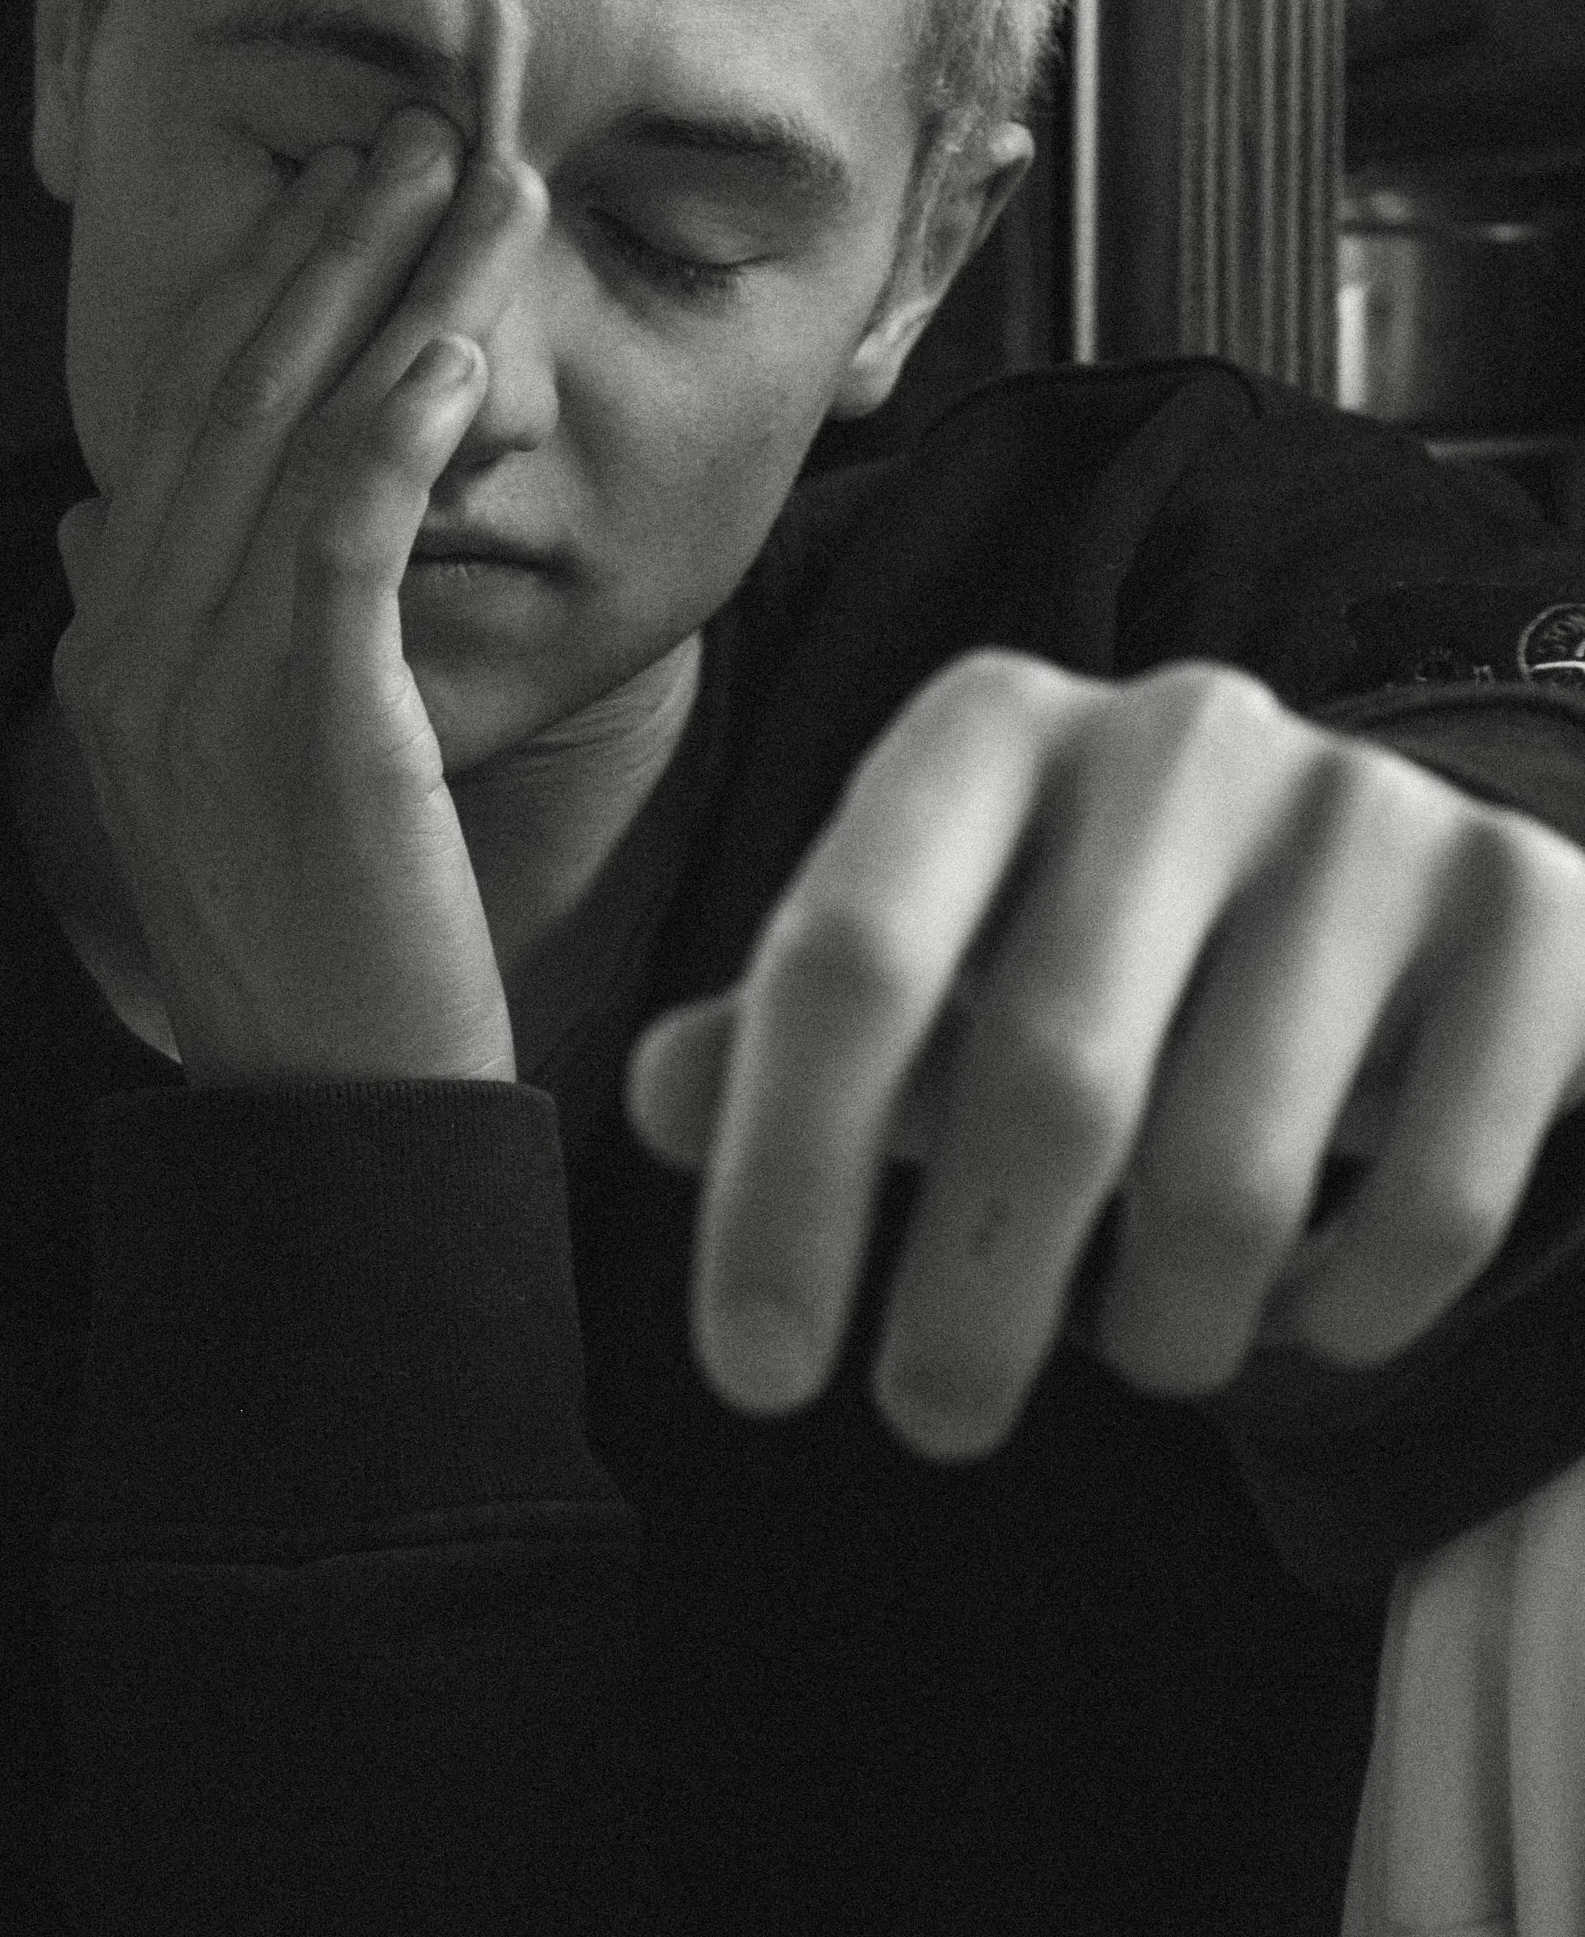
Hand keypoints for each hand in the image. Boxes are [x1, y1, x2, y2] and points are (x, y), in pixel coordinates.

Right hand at [51, 105, 543, 1086]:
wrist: (336, 1125)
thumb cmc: (309, 941)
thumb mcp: (198, 777)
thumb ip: (147, 640)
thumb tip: (92, 524)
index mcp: (104, 649)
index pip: (174, 417)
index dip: (256, 283)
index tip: (335, 182)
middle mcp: (130, 651)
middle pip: (227, 394)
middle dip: (331, 245)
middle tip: (423, 129)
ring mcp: (205, 691)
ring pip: (291, 437)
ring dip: (393, 293)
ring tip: (478, 187)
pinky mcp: (308, 733)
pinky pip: (343, 543)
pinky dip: (393, 430)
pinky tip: (454, 348)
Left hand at [625, 648, 1584, 1455]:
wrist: (1404, 897)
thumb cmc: (1104, 952)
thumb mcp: (942, 960)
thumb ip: (793, 1033)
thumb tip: (653, 1098)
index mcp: (990, 727)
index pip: (845, 959)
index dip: (782, 1179)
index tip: (755, 1377)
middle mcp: (1176, 732)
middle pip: (1042, 1073)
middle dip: (965, 1297)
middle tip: (931, 1422)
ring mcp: (1368, 809)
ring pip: (1233, 1165)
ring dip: (1162, 1323)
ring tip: (1140, 1342)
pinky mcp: (1529, 909)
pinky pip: (1430, 1194)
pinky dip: (1347, 1309)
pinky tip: (1302, 1308)